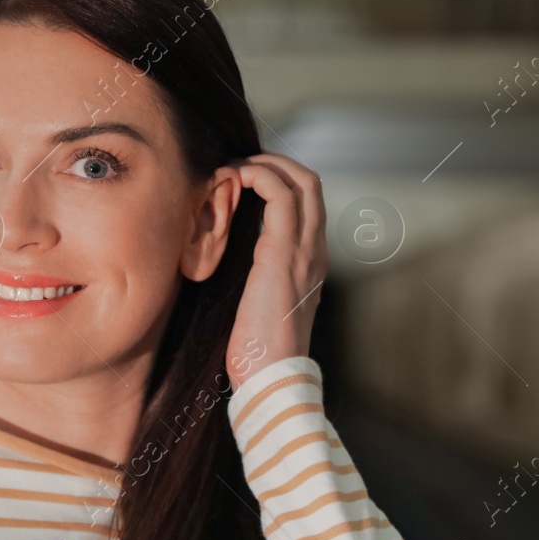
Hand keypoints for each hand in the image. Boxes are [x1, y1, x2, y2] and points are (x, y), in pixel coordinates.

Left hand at [225, 152, 327, 389]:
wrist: (269, 377)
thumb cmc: (257, 352)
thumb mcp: (257, 306)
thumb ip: (254, 279)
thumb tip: (224, 262)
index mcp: (310, 263)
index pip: (307, 203)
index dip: (280, 181)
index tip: (243, 180)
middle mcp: (314, 251)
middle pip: (310, 182)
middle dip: (275, 162)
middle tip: (238, 165)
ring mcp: (304, 250)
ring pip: (300, 179)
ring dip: (264, 164)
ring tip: (232, 168)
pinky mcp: (282, 253)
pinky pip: (279, 194)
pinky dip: (256, 176)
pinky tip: (231, 181)